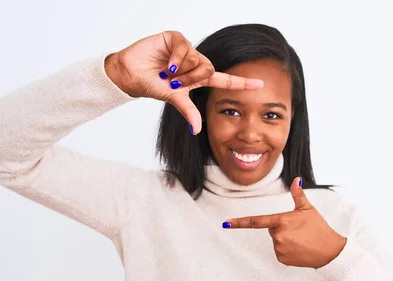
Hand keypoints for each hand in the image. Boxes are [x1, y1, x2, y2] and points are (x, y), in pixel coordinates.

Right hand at [104, 30, 263, 133]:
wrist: (130, 74)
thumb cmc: (151, 86)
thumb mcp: (174, 98)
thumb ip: (188, 110)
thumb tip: (197, 130)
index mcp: (198, 77)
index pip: (225, 80)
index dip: (242, 83)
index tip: (261, 84)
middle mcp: (195, 63)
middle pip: (209, 70)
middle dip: (191, 79)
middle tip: (174, 82)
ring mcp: (186, 50)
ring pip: (197, 59)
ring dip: (182, 70)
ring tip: (167, 72)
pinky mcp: (176, 39)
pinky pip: (185, 47)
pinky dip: (176, 57)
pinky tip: (166, 62)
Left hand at [223, 178, 346, 268]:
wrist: (329, 251)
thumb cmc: (319, 228)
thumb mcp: (308, 209)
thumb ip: (298, 195)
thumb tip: (297, 179)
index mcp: (281, 220)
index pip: (256, 221)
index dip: (239, 222)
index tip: (225, 223)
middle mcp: (277, 235)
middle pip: (273, 229)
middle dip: (283, 228)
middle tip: (299, 230)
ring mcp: (279, 248)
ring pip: (277, 241)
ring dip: (286, 240)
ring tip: (301, 240)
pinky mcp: (281, 258)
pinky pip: (280, 252)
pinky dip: (288, 250)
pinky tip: (300, 249)